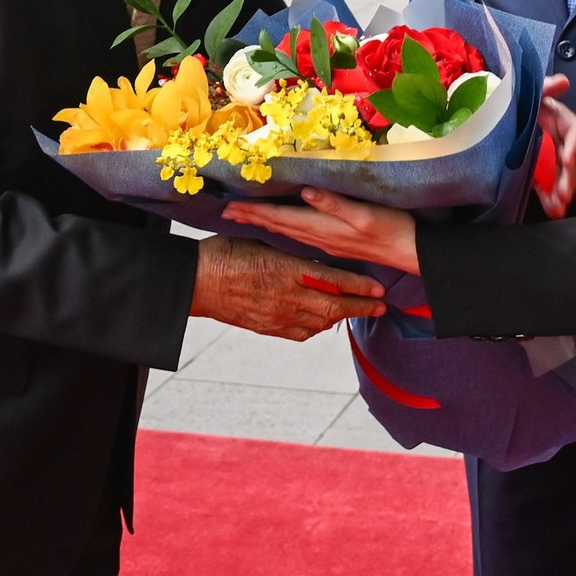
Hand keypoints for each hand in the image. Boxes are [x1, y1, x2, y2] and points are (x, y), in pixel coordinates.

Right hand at [189, 236, 385, 339]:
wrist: (195, 281)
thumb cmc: (226, 253)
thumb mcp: (264, 243)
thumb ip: (291, 253)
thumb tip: (312, 254)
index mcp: (289, 271)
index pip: (334, 281)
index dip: (359, 286)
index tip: (379, 288)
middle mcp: (287, 297)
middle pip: (334, 308)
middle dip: (361, 307)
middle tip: (381, 307)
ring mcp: (277, 315)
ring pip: (319, 323)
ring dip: (341, 318)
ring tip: (357, 312)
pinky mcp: (266, 326)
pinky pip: (299, 332)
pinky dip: (316, 328)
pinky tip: (322, 323)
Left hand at [224, 189, 420, 273]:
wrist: (412, 252)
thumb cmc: (393, 229)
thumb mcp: (365, 214)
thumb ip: (334, 204)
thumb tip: (305, 192)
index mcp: (323, 228)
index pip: (280, 218)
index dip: (255, 212)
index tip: (230, 208)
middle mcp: (320, 238)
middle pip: (278, 227)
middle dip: (252, 219)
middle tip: (227, 213)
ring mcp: (327, 243)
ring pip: (287, 233)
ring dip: (265, 224)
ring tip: (246, 219)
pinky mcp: (335, 244)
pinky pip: (300, 237)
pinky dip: (284, 230)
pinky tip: (282, 228)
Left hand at [535, 74, 575, 218]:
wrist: (503, 115)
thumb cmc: (522, 101)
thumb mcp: (531, 91)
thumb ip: (545, 87)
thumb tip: (563, 82)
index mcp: (562, 119)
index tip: (568, 160)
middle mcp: (563, 139)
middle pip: (575, 160)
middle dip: (571, 178)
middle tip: (563, 193)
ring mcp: (555, 157)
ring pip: (567, 176)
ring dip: (563, 192)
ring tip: (556, 207)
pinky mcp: (545, 170)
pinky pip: (552, 185)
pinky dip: (552, 198)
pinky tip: (550, 209)